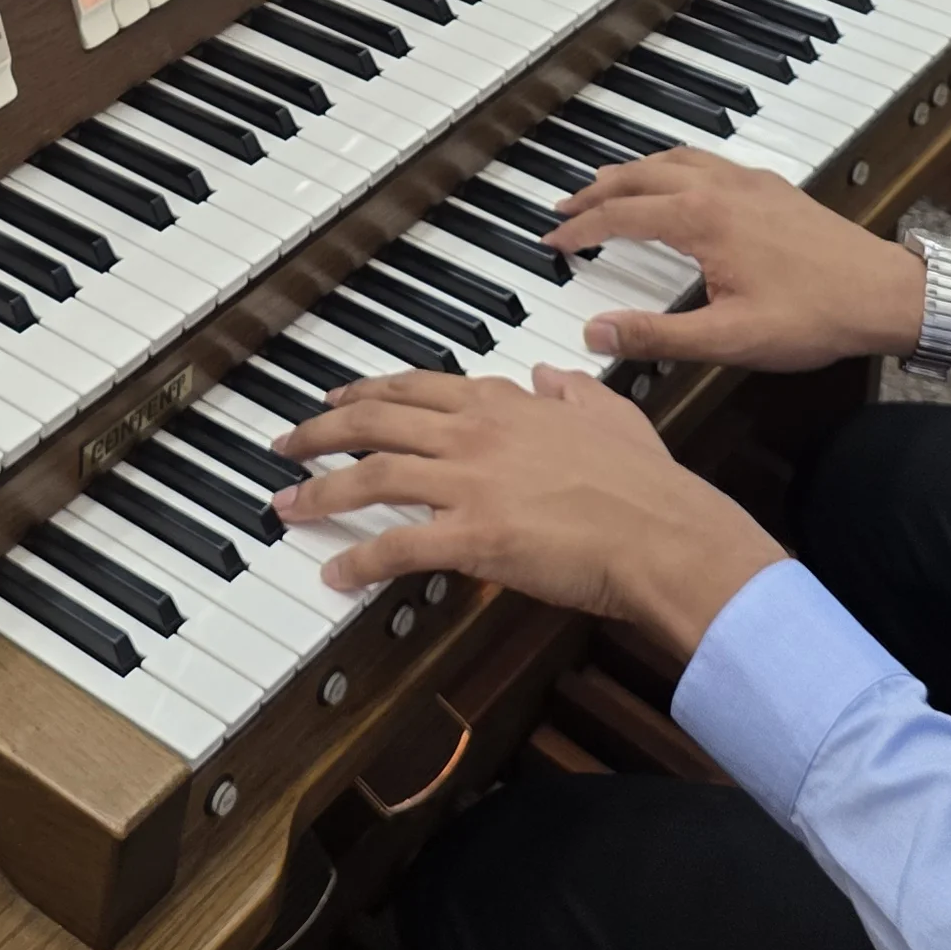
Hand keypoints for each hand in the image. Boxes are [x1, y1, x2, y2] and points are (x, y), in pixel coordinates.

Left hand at [274, 366, 782, 658]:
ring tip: (287, 505)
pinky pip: (398, 547)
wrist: (663, 530)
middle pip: (377, 422)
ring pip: (373, 476)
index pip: (417, 387)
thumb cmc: (645, 481)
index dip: (368, 393)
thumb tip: (551, 374)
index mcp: (506, 403)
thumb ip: (571, 391)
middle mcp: (478, 433)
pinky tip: (335, 575)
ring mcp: (472, 482)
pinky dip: (360, 562)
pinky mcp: (474, 536)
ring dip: (322, 491)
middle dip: (321, 432)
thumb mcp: (609, 412)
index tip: (337, 399)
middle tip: (287, 444)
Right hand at [550, 148, 929, 370]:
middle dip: (596, 191)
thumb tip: (594, 332)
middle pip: (640, 176)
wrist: (885, 294)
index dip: (580, 228)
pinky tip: (675, 180)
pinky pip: (705, 159)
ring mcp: (748, 181)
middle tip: (564, 207)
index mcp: (702, 219)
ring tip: (606, 184)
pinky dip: (671, 164)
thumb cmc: (814, 317)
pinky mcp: (771, 187)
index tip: (551, 240)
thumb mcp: (728, 338)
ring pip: (673, 159)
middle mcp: (720, 187)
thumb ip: (656, 335)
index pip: (621, 216)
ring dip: (632, 171)